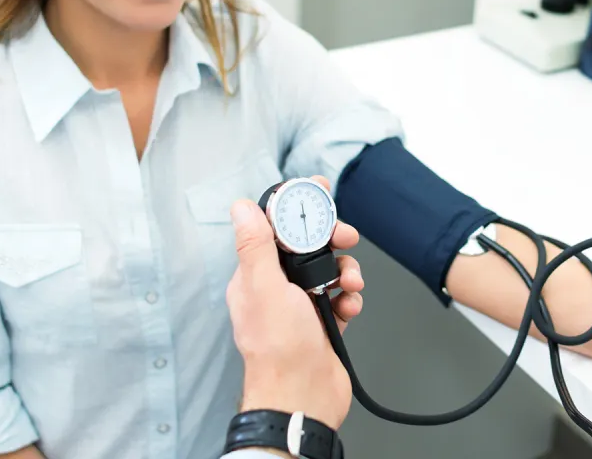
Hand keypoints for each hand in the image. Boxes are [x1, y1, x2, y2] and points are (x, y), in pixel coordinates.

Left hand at [225, 176, 359, 429]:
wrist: (304, 397)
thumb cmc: (280, 351)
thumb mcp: (266, 288)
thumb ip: (255, 246)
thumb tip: (241, 208)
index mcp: (255, 277)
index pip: (275, 228)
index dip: (298, 209)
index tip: (319, 194)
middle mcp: (276, 289)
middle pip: (307, 246)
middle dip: (330, 238)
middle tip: (346, 237)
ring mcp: (300, 306)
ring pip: (328, 270)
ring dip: (345, 270)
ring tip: (350, 282)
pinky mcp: (322, 322)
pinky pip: (341, 297)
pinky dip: (350, 298)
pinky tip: (349, 307)